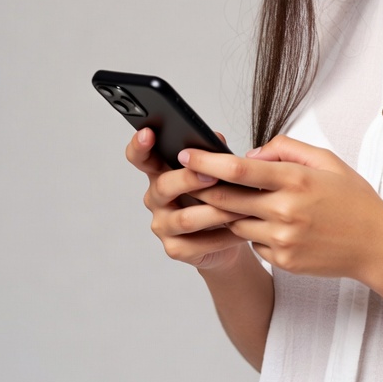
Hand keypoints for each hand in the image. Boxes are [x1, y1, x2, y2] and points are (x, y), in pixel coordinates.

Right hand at [125, 127, 251, 271]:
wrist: (228, 235)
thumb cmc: (219, 194)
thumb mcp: (217, 170)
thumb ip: (212, 153)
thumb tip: (215, 138)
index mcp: (161, 172)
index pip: (140, 157)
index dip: (139, 145)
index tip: (147, 133)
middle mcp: (156, 198)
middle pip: (164, 186)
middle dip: (190, 179)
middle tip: (214, 176)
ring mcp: (162, 225)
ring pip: (185, 218)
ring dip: (217, 211)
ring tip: (242, 206)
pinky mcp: (175, 249)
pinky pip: (199, 243)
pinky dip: (223, 236)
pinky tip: (241, 229)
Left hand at [177, 135, 382, 280]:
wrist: (376, 244)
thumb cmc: (352, 198)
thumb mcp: (327, 161)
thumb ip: (286, 150)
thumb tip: (249, 155)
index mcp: (297, 180)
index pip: (240, 170)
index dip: (207, 163)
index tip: (186, 155)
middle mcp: (286, 210)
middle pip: (227, 199)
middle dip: (202, 189)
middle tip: (186, 179)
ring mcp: (283, 238)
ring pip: (236, 223)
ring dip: (230, 212)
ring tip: (235, 201)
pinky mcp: (283, 260)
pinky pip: (254, 243)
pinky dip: (254, 232)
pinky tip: (272, 224)